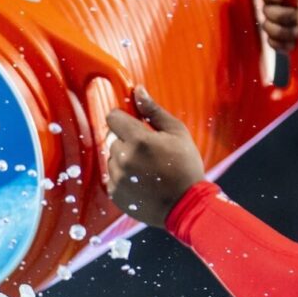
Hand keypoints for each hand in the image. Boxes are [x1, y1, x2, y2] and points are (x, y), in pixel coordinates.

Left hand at [103, 88, 207, 226]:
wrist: (186, 206)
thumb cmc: (185, 167)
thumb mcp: (177, 133)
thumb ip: (154, 111)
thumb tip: (138, 90)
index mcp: (138, 140)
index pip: (112, 118)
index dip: (123, 119)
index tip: (134, 126)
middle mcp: (123, 159)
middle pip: (112, 139)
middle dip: (126, 141)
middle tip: (147, 152)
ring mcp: (117, 178)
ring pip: (111, 158)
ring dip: (124, 160)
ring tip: (146, 169)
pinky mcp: (115, 194)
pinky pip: (112, 177)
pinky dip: (123, 177)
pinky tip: (141, 182)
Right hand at [256, 0, 297, 77]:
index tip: (280, 0)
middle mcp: (293, 8)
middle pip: (267, 9)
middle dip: (280, 18)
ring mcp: (290, 26)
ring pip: (268, 27)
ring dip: (283, 33)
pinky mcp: (287, 42)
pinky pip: (272, 42)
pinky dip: (282, 46)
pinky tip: (295, 46)